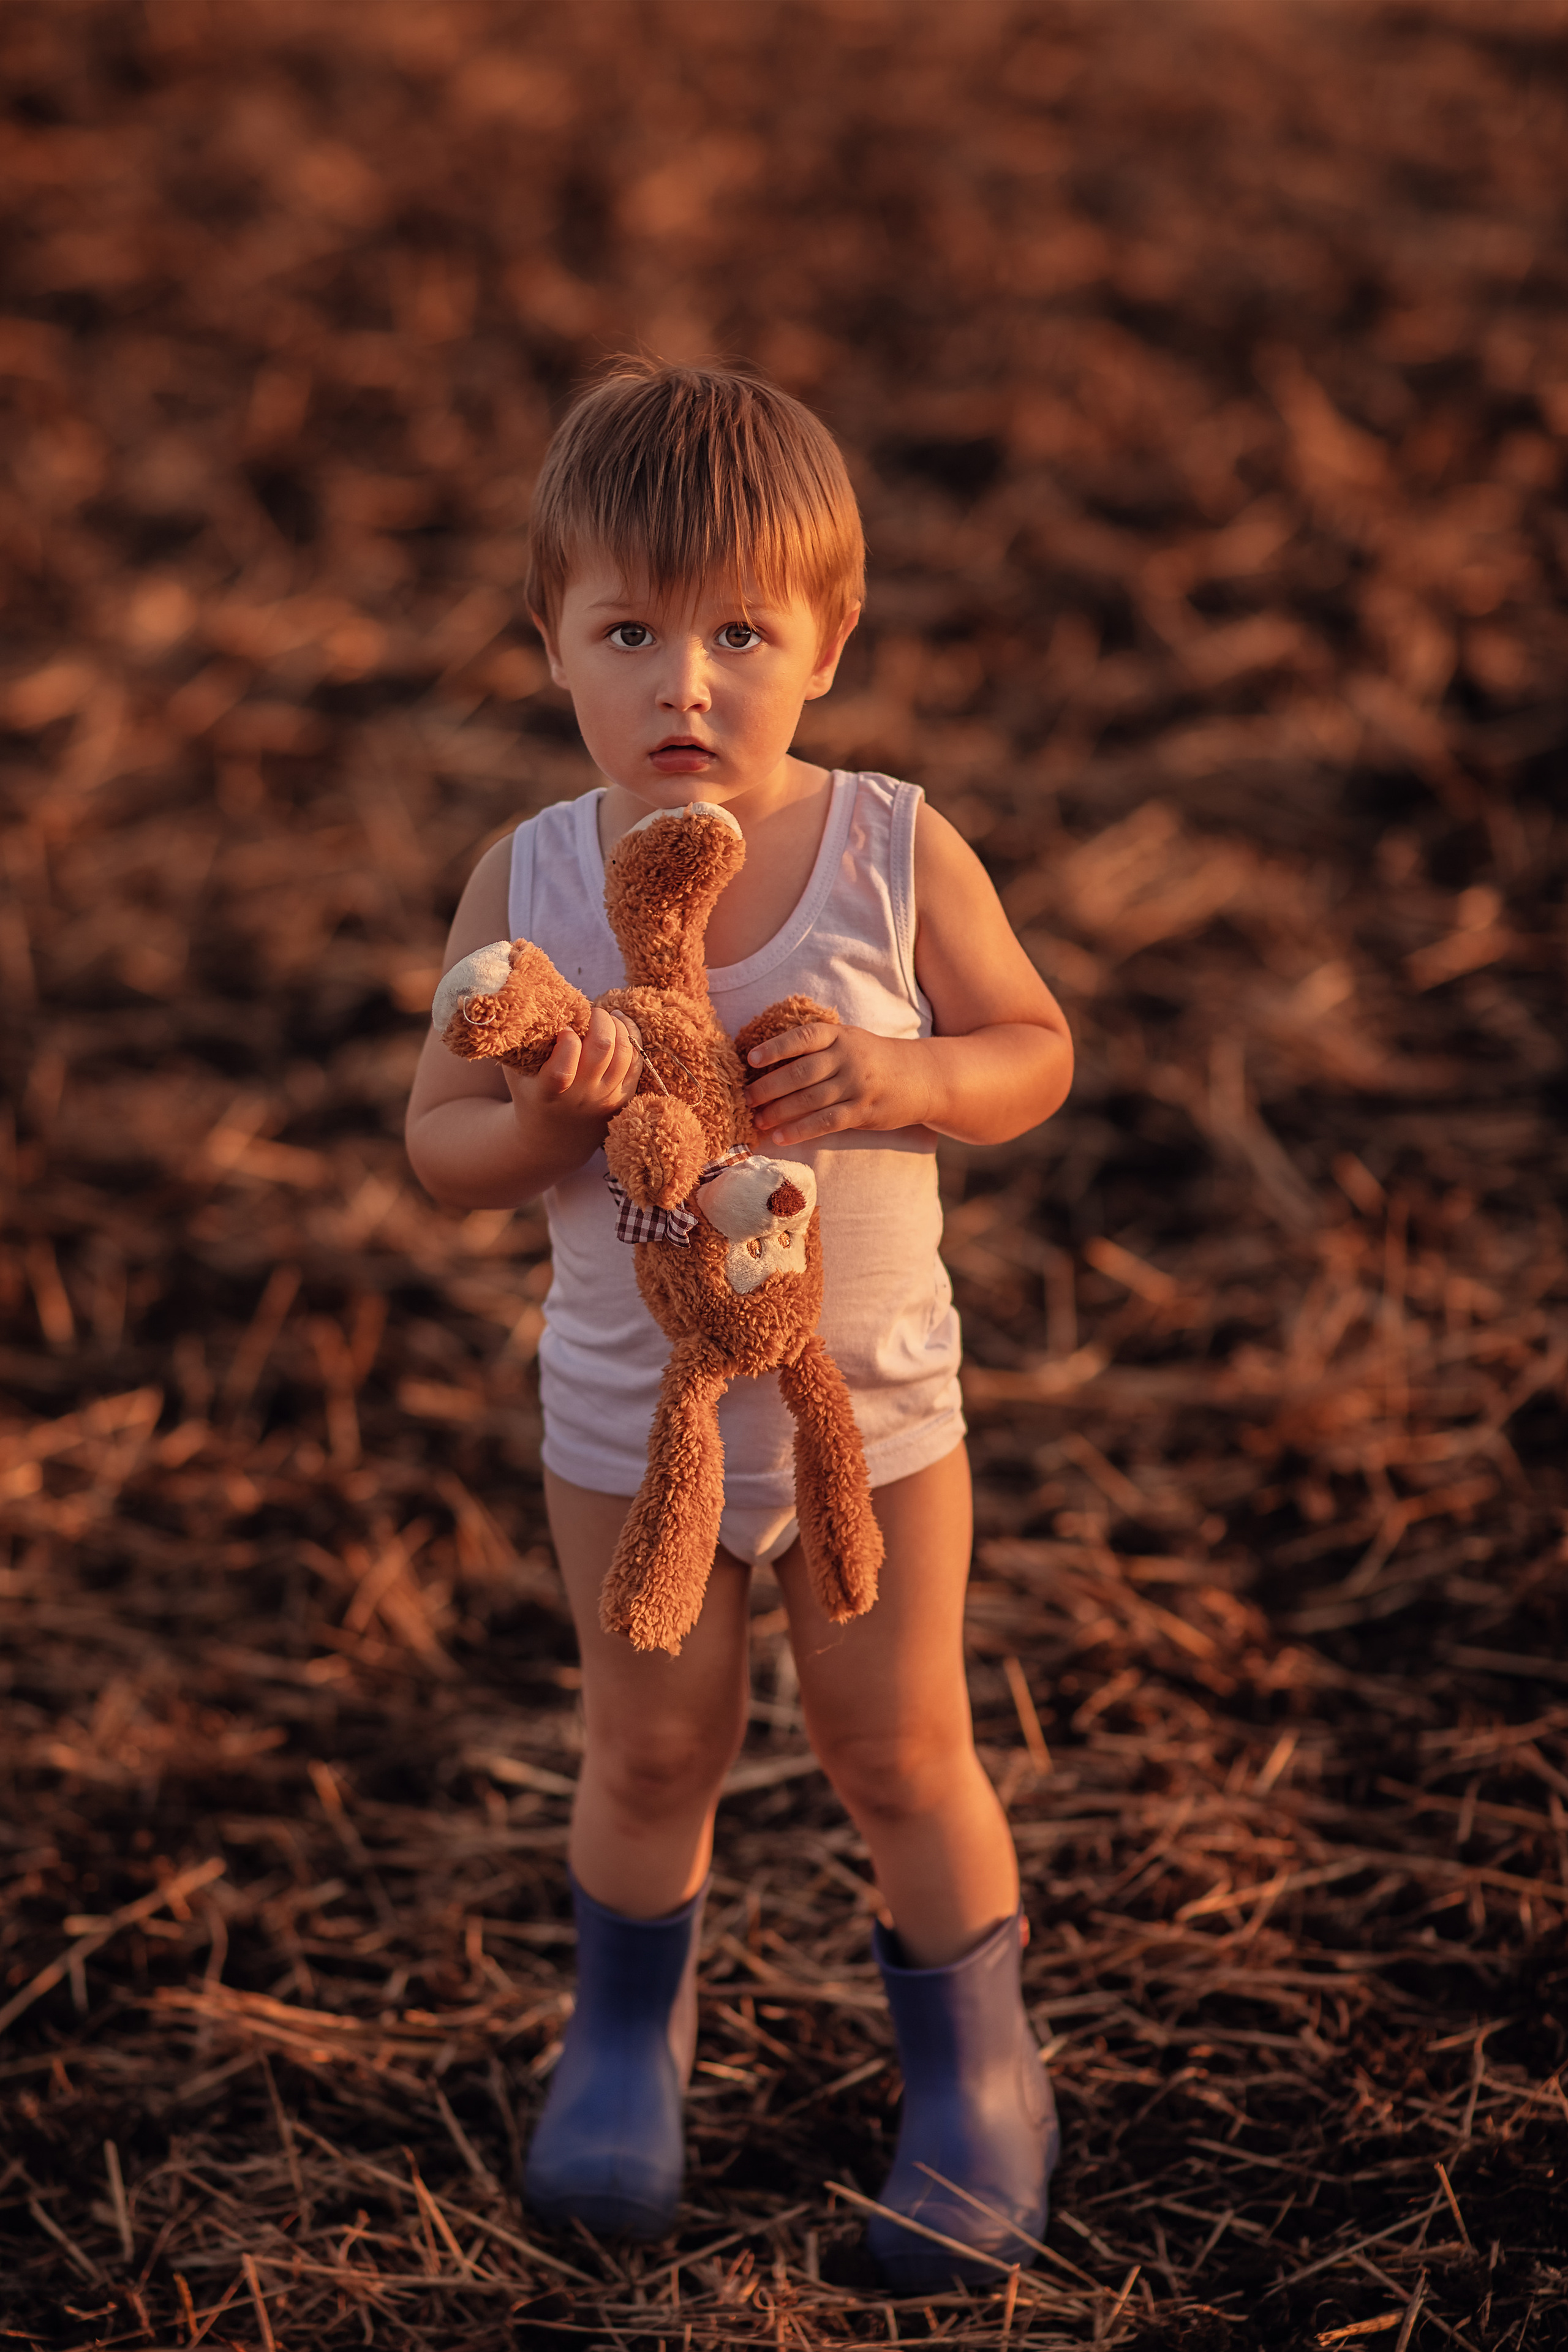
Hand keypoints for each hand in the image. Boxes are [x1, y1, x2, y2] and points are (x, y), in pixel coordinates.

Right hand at [503, 1005, 641, 1138]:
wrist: (555, 1139)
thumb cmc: (532, 1095)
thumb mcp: (517, 1074)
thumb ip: (521, 1045)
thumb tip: (527, 1004)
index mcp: (549, 1093)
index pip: (563, 1068)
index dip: (567, 1039)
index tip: (564, 1028)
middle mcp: (582, 1097)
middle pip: (602, 1049)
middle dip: (599, 1019)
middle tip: (590, 1012)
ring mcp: (606, 1098)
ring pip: (625, 1051)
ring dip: (617, 1025)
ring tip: (604, 1017)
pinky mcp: (625, 1097)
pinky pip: (637, 1060)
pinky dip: (632, 1035)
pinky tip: (619, 1023)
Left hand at [743, 1020, 925, 1145]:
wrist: (921, 1077)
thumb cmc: (874, 1059)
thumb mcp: (850, 1040)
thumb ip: (818, 1047)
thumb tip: (770, 1064)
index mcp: (841, 1036)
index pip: (804, 1037)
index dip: (776, 1047)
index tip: (751, 1059)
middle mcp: (848, 1058)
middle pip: (800, 1072)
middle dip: (768, 1087)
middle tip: (744, 1098)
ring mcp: (857, 1085)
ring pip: (810, 1099)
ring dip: (779, 1112)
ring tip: (757, 1120)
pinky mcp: (863, 1111)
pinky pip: (825, 1122)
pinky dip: (800, 1130)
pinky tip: (781, 1137)